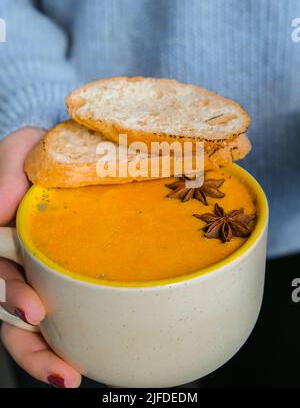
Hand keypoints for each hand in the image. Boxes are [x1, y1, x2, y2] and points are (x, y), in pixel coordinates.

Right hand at [0, 128, 80, 387]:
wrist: (70, 154)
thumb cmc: (41, 151)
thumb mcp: (22, 148)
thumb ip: (8, 170)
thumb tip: (1, 209)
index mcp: (3, 235)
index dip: (9, 296)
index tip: (33, 313)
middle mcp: (14, 259)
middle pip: (9, 311)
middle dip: (30, 344)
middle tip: (60, 366)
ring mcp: (36, 270)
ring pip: (28, 323)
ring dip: (45, 355)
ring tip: (71, 377)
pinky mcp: (62, 274)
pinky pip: (61, 311)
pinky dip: (66, 339)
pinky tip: (84, 358)